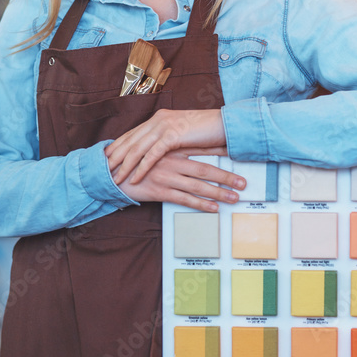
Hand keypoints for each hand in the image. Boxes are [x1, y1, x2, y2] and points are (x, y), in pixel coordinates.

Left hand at [105, 108, 226, 184]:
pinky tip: (134, 177)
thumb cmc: (205, 130)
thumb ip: (167, 138)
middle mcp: (158, 119)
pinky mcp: (173, 135)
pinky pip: (152, 155)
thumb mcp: (181, 133)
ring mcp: (164, 126)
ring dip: (124, 165)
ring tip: (114, 178)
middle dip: (115, 157)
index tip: (106, 158)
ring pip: (137, 148)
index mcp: (159, 118)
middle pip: (130, 140)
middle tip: (101, 170)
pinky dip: (141, 167)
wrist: (224, 124)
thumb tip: (155, 150)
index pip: (133, 133)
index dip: (118, 146)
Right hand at [112, 151, 245, 212]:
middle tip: (243, 182)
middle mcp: (172, 161)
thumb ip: (172, 149)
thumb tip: (192, 151)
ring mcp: (167, 176)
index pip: (201, 148)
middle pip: (205, 169)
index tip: (239, 152)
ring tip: (235, 197)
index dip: (221, 151)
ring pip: (198, 186)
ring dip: (218, 192)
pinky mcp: (160, 191)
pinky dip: (201, 204)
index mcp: (172, 149)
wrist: (112, 172)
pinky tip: (214, 208)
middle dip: (226, 176)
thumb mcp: (155, 150)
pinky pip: (184, 199)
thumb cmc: (136, 162)